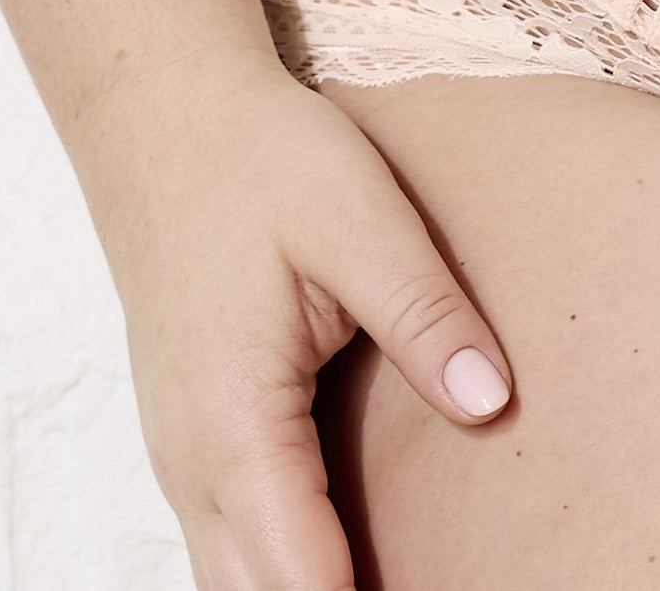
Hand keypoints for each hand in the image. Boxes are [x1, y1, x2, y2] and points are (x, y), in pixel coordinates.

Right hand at [76, 47, 512, 590]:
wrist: (166, 117)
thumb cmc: (260, 160)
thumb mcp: (359, 218)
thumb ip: (425, 315)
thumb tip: (493, 402)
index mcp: (235, 428)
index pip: (302, 585)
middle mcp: (193, 468)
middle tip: (437, 584)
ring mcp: (182, 462)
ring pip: (236, 585)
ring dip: (307, 590)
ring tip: (403, 575)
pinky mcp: (191, 443)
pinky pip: (229, 546)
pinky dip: (283, 569)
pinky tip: (350, 559)